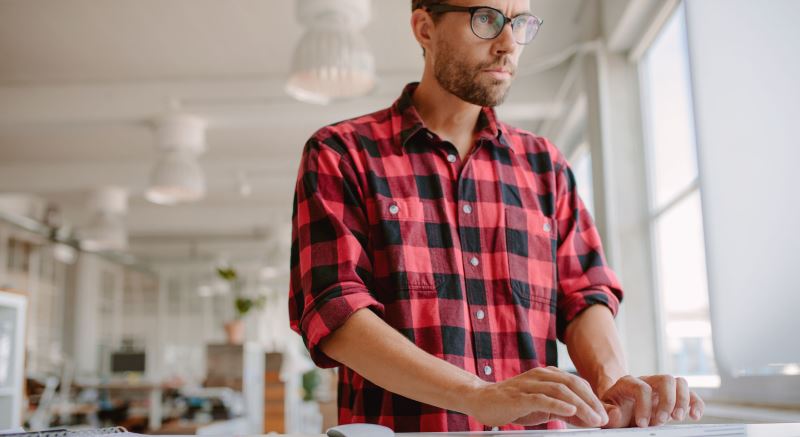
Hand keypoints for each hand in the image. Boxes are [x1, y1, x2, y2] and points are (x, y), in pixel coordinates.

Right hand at [464, 366, 608, 427]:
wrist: (481, 400)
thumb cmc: (513, 404)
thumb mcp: (541, 407)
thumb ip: (562, 410)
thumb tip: (586, 419)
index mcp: (546, 375)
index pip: (576, 382)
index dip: (592, 397)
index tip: (604, 414)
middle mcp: (539, 375)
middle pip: (572, 383)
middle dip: (591, 401)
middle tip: (603, 418)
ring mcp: (528, 384)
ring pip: (560, 390)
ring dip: (580, 405)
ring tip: (593, 419)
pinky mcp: (518, 397)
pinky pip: (541, 398)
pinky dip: (558, 404)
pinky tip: (571, 411)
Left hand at [599, 375, 704, 427]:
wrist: (620, 407)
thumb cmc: (614, 409)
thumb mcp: (607, 411)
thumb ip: (609, 412)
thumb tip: (617, 413)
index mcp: (629, 382)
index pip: (641, 388)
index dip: (643, 406)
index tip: (641, 424)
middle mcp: (648, 381)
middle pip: (665, 379)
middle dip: (667, 401)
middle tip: (662, 420)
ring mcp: (662, 387)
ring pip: (680, 382)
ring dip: (683, 400)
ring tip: (677, 418)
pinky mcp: (673, 396)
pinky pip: (690, 394)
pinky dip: (696, 403)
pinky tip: (694, 416)